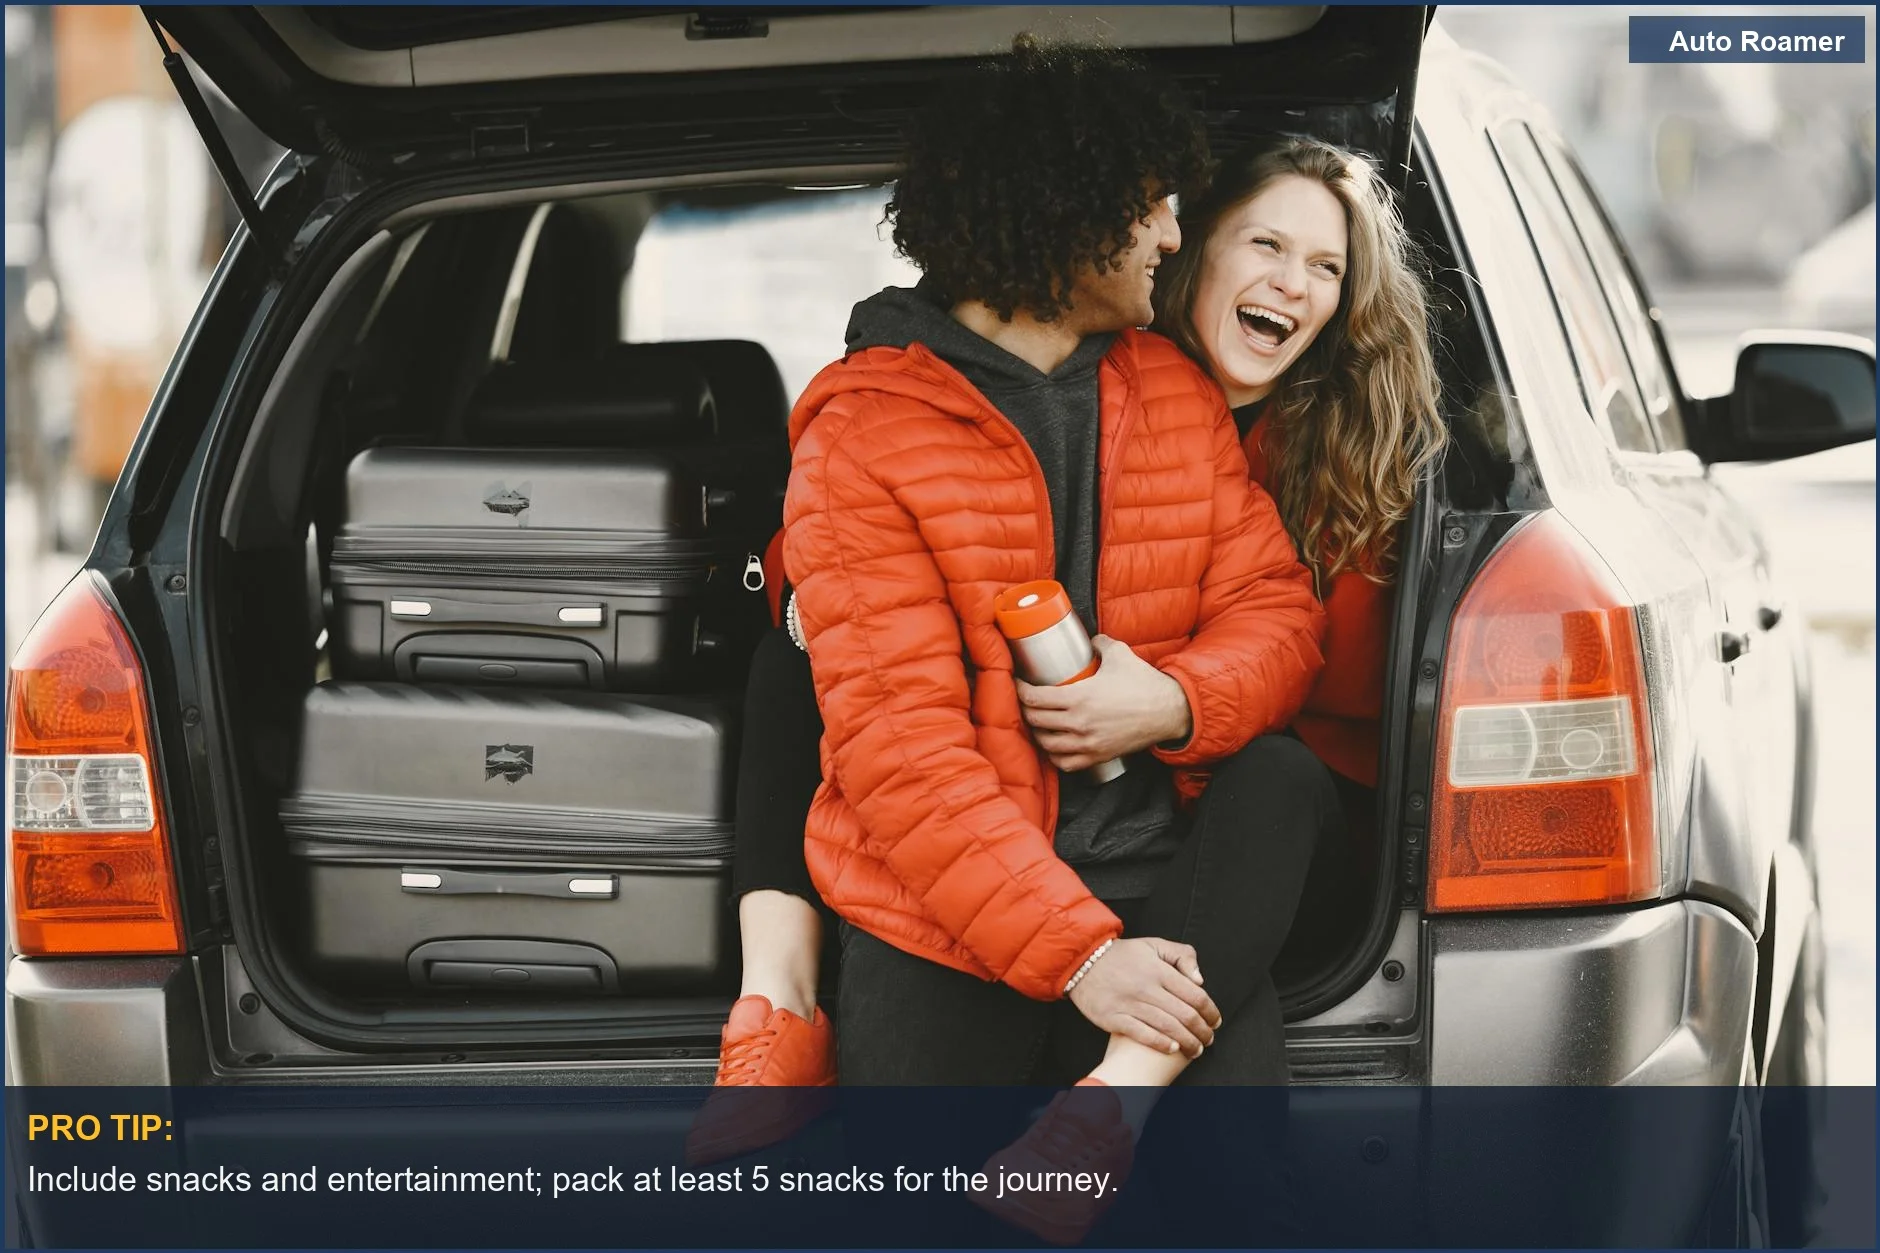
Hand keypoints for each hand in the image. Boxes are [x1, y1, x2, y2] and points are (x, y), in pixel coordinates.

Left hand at [1017, 636, 1192, 771]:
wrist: (1168, 712)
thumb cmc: (1144, 683)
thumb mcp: (1119, 653)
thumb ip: (1099, 643)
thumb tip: (1090, 640)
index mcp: (1078, 697)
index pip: (1033, 698)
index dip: (1019, 689)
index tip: (1018, 683)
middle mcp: (1078, 724)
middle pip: (1035, 721)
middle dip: (1025, 710)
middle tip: (1026, 700)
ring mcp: (1087, 744)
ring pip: (1046, 744)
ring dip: (1038, 733)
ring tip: (1038, 722)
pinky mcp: (1097, 756)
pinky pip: (1065, 763)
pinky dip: (1054, 755)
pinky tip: (1054, 745)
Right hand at [1067, 937, 1220, 1057]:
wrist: (1082, 961)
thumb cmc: (1121, 956)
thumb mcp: (1154, 945)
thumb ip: (1182, 955)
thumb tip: (1199, 979)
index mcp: (1159, 971)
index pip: (1195, 995)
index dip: (1210, 1011)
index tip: (1215, 1020)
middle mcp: (1146, 988)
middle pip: (1185, 1015)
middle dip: (1202, 1031)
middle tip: (1208, 1039)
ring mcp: (1130, 1004)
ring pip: (1168, 1027)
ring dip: (1187, 1042)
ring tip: (1195, 1049)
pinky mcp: (1114, 1018)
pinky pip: (1142, 1034)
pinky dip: (1160, 1043)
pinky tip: (1172, 1048)